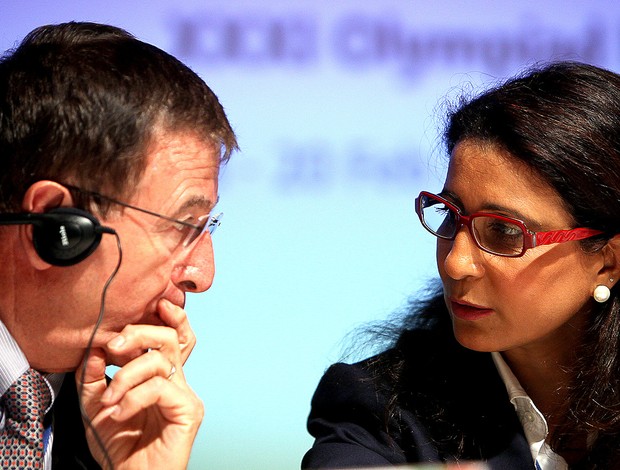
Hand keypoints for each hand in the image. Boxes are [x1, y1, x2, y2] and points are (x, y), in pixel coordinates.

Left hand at [76, 299, 203, 469]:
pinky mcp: (188, 410)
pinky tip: (119, 412)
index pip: (172, 337)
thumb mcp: (95, 405)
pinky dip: (133, 397)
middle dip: (140, 332)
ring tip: (109, 399)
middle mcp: (175, 380)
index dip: (168, 317)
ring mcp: (184, 394)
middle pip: (170, 337)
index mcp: (159, 376)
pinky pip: (159, 388)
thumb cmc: (118, 446)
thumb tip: (94, 348)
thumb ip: (94, 377)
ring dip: (127, 375)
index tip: (150, 306)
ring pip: (161, 359)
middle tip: (112, 346)